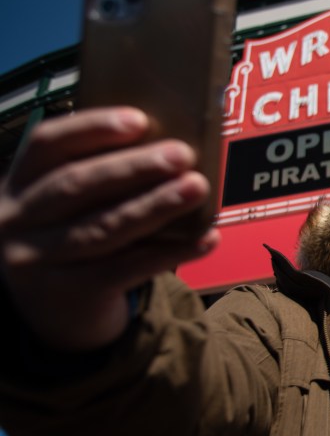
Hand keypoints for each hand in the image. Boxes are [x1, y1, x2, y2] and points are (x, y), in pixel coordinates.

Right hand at [0, 108, 218, 349]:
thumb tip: (169, 146)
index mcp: (18, 182)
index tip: (140, 119)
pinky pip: (128, 268)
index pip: (47, 143)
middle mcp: (17, 220)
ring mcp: (36, 260)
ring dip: (156, 205)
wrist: (53, 315)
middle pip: (77, 184)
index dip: (92, 127)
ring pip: (103, 227)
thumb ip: (102, 176)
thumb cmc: (75, 239)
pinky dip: (171, 252)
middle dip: (134, 167)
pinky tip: (205, 238)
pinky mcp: (68, 293)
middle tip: (183, 154)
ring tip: (197, 188)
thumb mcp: (68, 206)